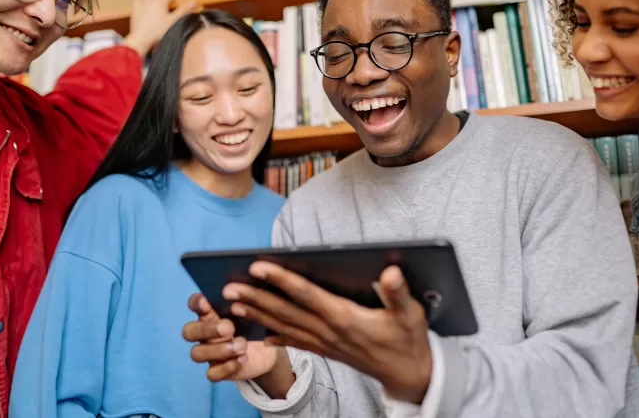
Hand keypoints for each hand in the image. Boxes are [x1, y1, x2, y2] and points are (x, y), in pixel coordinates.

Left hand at [123, 0, 197, 56]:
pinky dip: (143, 1)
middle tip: (168, 10)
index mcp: (160, 0)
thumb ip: (183, 10)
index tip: (175, 8)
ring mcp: (141, 3)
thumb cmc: (157, 32)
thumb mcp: (173, 21)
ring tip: (158, 7)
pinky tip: (146, 6)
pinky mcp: (135, 9)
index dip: (174, 1)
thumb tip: (193, 2)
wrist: (141, 39)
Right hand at [182, 293, 279, 381]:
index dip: (196, 302)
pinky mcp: (217, 371)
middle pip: (189, 331)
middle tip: (229, 327)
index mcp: (210, 313)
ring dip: (219, 350)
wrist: (267, 350)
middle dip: (206, 329)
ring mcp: (208, 353)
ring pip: (196, 353)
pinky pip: (212, 374)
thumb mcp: (252, 312)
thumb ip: (245, 301)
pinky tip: (243, 359)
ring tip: (242, 345)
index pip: (194, 304)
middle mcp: (204, 333)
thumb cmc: (255, 324)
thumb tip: (244, 287)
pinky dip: (227, 367)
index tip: (206, 301)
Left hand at [223, 262, 432, 402]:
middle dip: (256, 297)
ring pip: (284, 326)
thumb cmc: (408, 339)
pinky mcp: (326, 350)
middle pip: (285, 311)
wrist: (409, 373)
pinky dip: (275, 336)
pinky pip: (294, 342)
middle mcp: (329, 331)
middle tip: (228, 286)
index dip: (281, 279)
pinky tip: (259, 333)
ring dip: (257, 314)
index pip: (306, 294)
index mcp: (345, 317)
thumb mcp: (410, 314)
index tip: (258, 266)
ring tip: (233, 302)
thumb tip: (389, 271)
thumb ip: (398, 292)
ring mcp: (325, 343)